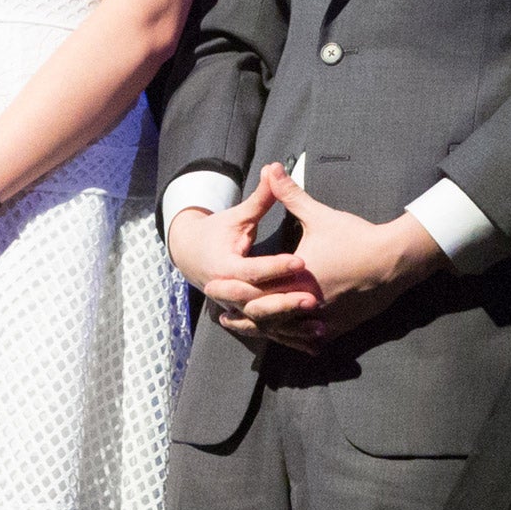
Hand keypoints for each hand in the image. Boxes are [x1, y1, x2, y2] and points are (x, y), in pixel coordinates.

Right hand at [165, 173, 312, 352]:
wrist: (190, 255)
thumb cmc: (217, 232)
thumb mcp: (239, 216)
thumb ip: (261, 198)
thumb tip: (275, 167)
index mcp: (225, 267)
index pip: (253, 270)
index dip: (277, 267)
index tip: (301, 263)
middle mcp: (227, 294)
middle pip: (258, 303)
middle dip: (285, 302)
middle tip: (313, 299)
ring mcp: (236, 310)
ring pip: (265, 324)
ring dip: (292, 326)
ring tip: (320, 325)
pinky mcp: (247, 319)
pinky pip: (271, 332)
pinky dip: (293, 337)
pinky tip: (317, 342)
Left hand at [232, 163, 444, 352]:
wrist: (394, 260)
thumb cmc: (355, 237)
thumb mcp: (319, 215)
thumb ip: (290, 195)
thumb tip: (271, 168)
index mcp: (295, 278)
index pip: (255, 290)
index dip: (234, 291)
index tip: (217, 289)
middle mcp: (306, 303)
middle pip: (266, 317)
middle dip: (245, 316)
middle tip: (225, 316)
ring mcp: (323, 319)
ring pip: (287, 333)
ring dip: (269, 330)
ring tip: (251, 328)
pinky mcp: (339, 327)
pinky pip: (312, 339)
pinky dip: (297, 337)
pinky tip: (288, 337)